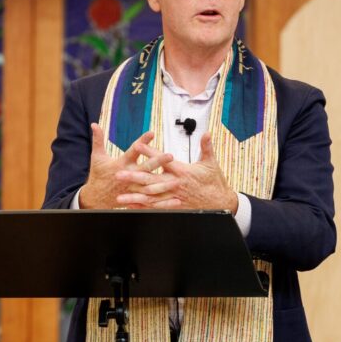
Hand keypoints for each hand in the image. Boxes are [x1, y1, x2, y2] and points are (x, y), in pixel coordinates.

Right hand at [77, 124, 173, 208]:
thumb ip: (98, 140)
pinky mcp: (136, 199)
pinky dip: (163, 201)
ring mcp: (133, 189)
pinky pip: (151, 200)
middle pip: (145, 168)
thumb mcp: (97, 157)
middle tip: (170, 155)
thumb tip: (94, 124)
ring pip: (151, 186)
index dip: (142, 142)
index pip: (133, 151)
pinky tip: (175, 199)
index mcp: (120, 164)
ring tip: (177, 178)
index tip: (152, 133)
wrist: (95, 198)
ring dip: (164, 183)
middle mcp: (128, 176)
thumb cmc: (98, 175)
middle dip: (158, 161)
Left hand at [115, 133, 238, 211]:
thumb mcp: (211, 163)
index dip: (149, 152)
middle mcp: (175, 184)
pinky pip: (156, 208)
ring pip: (151, 197)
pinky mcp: (174, 207)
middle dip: (134, 177)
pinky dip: (144, 208)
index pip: (162, 160)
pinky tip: (132, 207)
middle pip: (151, 180)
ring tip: (120, 196)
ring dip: (135, 196)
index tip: (137, 145)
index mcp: (183, 171)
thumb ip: (207, 147)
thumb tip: (207, 133)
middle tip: (119, 174)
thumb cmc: (214, 182)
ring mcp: (173, 197)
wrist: (221, 203)